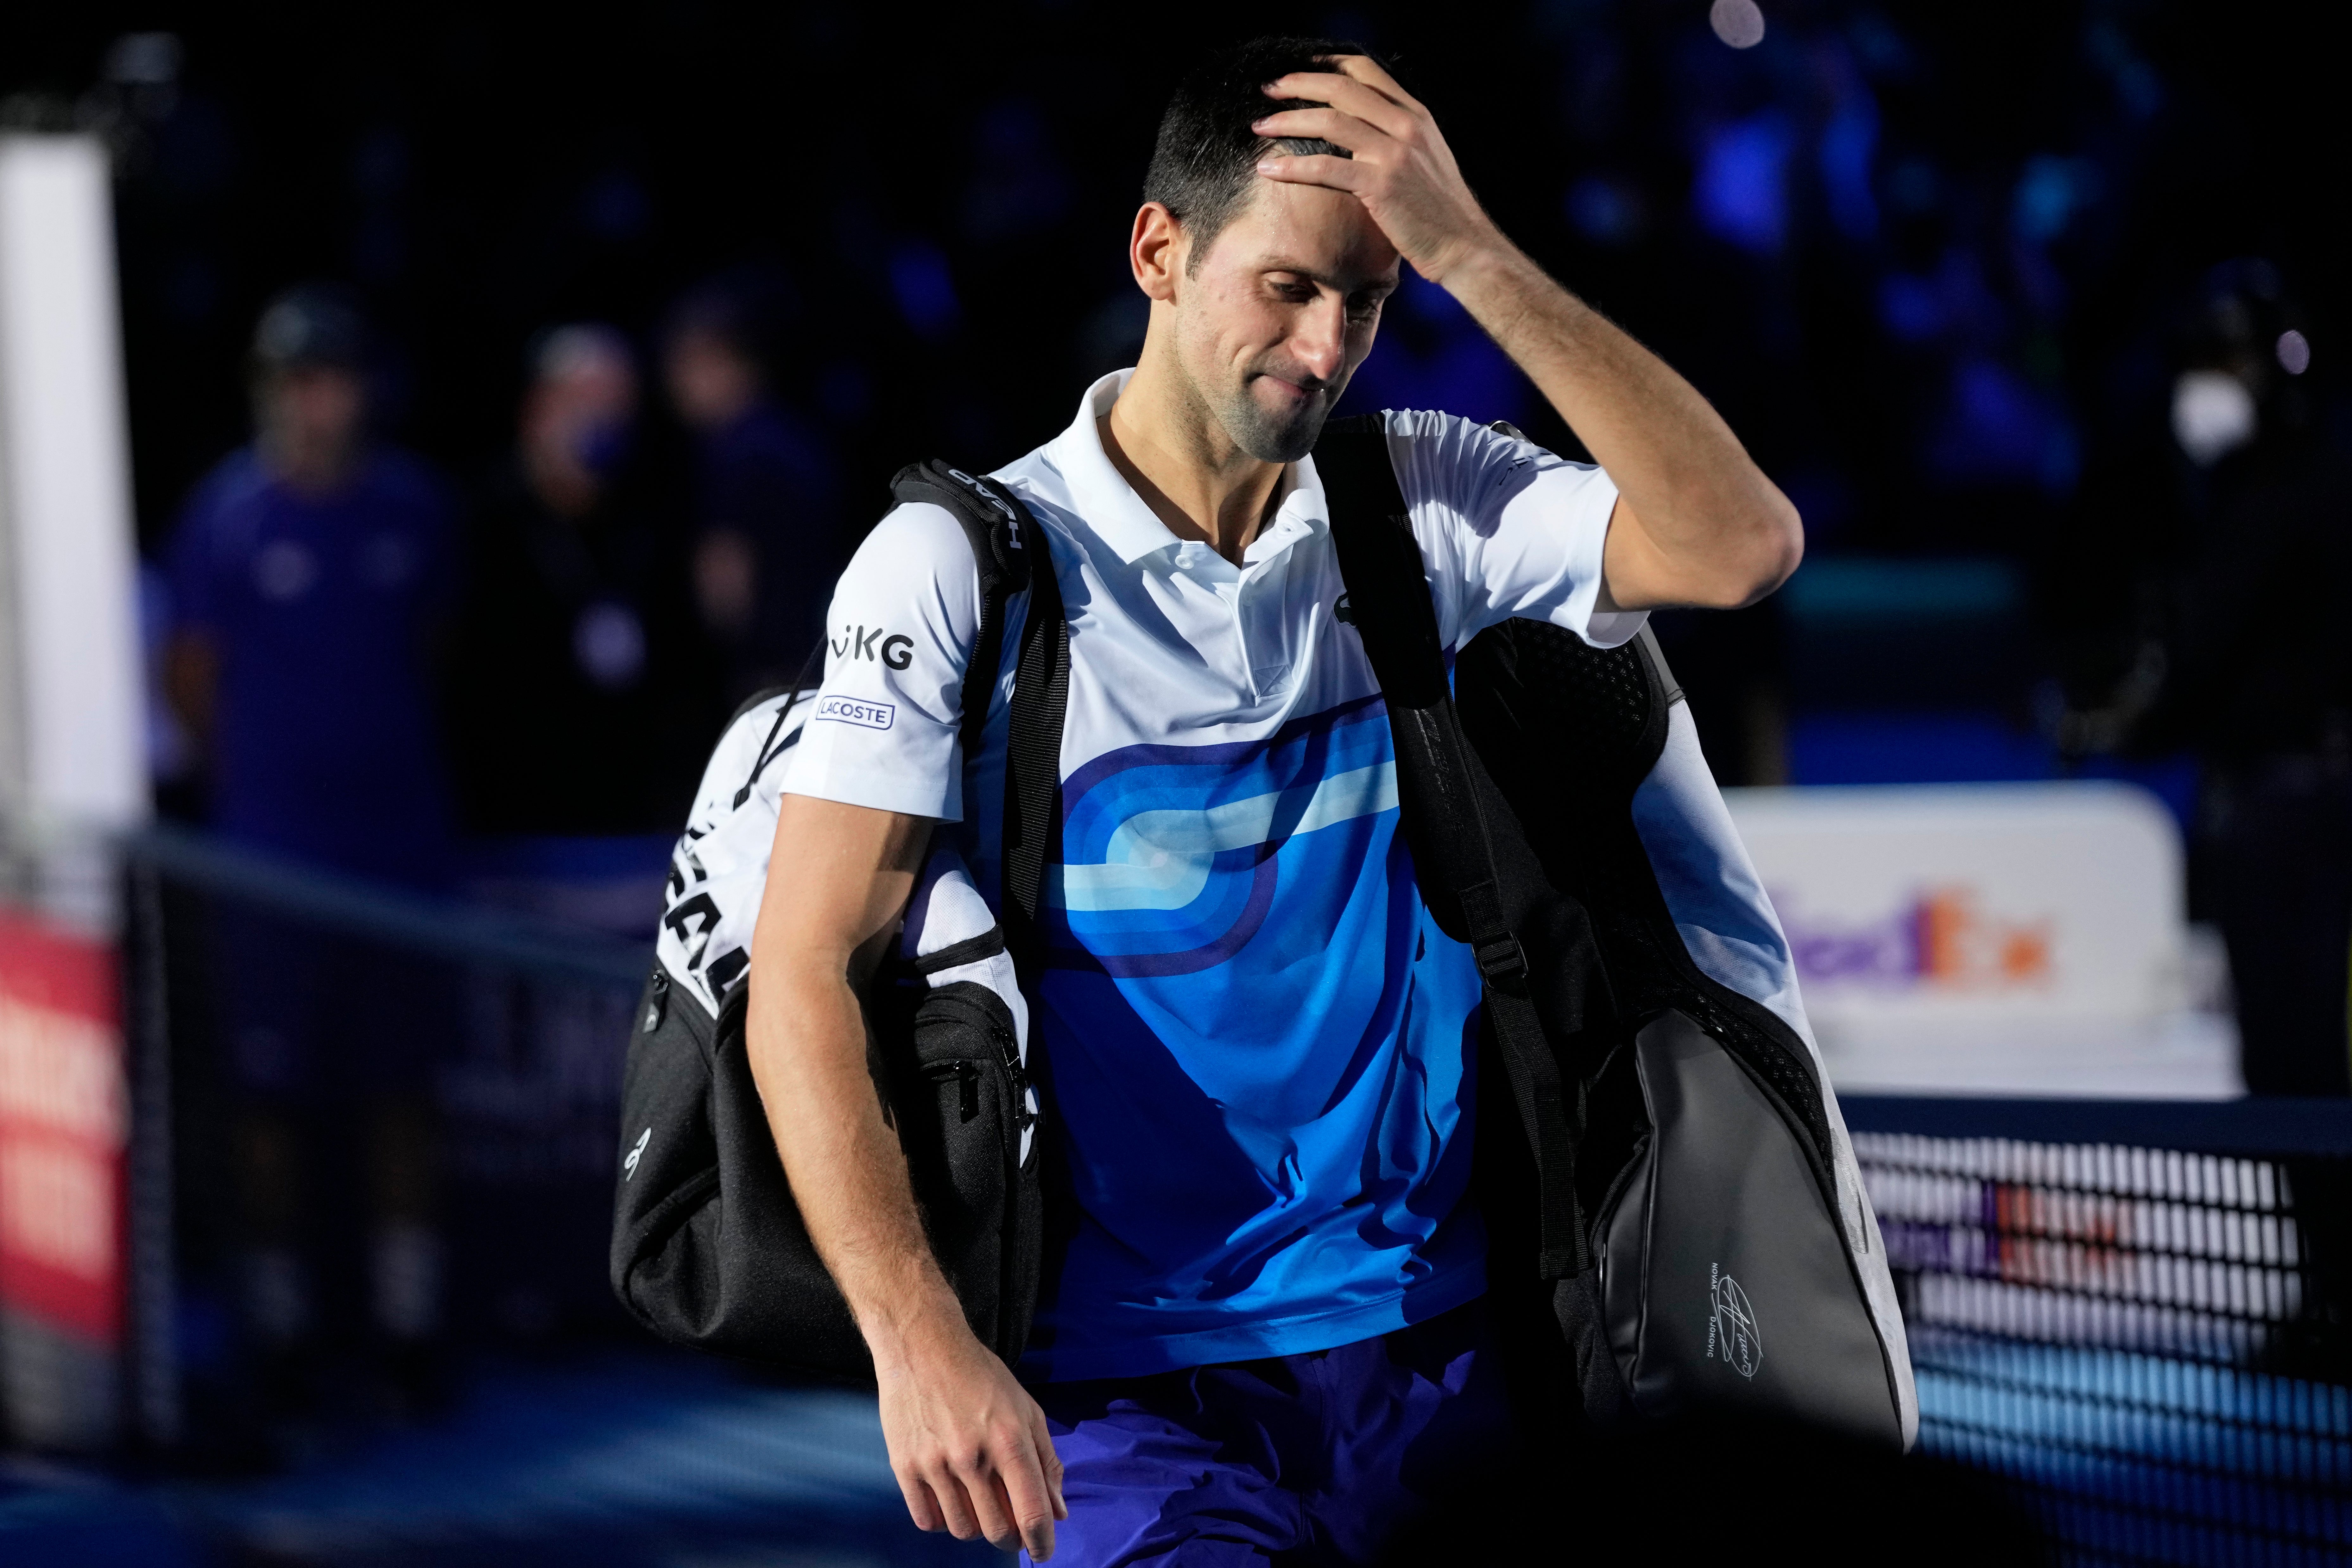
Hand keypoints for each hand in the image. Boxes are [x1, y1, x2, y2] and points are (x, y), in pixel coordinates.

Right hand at [875, 1315, 1067, 1558]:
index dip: (1042, 1542)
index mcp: (1010, 1440)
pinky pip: (927, 1520)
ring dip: (976, 1527)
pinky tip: (950, 1500)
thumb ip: (1046, 1462)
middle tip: (1012, 1529)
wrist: (923, 1346)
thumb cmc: (981, 1376)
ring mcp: (935, 1463)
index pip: (1032, 1512)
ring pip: (962, 1529)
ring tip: (978, 1505)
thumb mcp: (1026, 1409)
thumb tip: (1059, 1512)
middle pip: (997, 1530)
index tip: (1043, 1552)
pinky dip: (943, 1520)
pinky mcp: (905, 1466)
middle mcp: (973, 1456)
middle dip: (1011, 1538)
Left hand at [1252, 55, 1504, 285]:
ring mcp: (1394, 153)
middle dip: (1299, 84)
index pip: (1367, 72)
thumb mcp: (1425, 161)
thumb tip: (1363, 132)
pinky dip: (1292, 168)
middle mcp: (1406, 125)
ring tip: (1259, 126)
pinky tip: (1268, 170)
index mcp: (1416, 115)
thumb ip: (1398, 138)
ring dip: (1287, 120)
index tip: (1299, 69)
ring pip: (1329, 122)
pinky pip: (1326, 168)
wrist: (1465, 247)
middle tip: (1268, 89)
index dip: (1328, 65)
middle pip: (1342, 88)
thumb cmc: (1441, 213)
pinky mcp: (1381, 185)